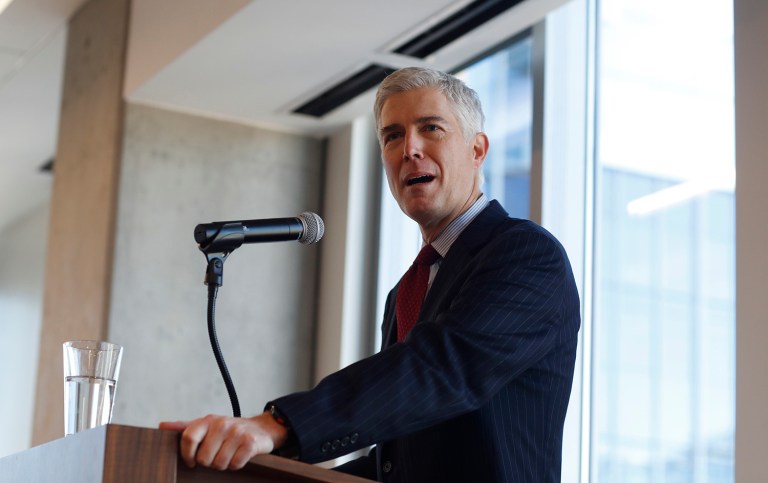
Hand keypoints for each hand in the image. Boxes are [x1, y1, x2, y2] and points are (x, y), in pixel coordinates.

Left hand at [159, 413, 288, 469]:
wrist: (261, 428)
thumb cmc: (228, 431)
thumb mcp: (207, 425)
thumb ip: (185, 427)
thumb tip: (161, 426)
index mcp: (207, 420)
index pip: (188, 438)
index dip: (187, 455)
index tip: (191, 461)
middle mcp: (221, 424)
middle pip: (204, 458)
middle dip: (210, 462)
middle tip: (217, 454)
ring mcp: (236, 432)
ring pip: (219, 463)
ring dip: (224, 464)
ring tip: (229, 454)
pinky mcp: (250, 442)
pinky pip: (235, 464)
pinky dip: (236, 465)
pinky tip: (239, 456)